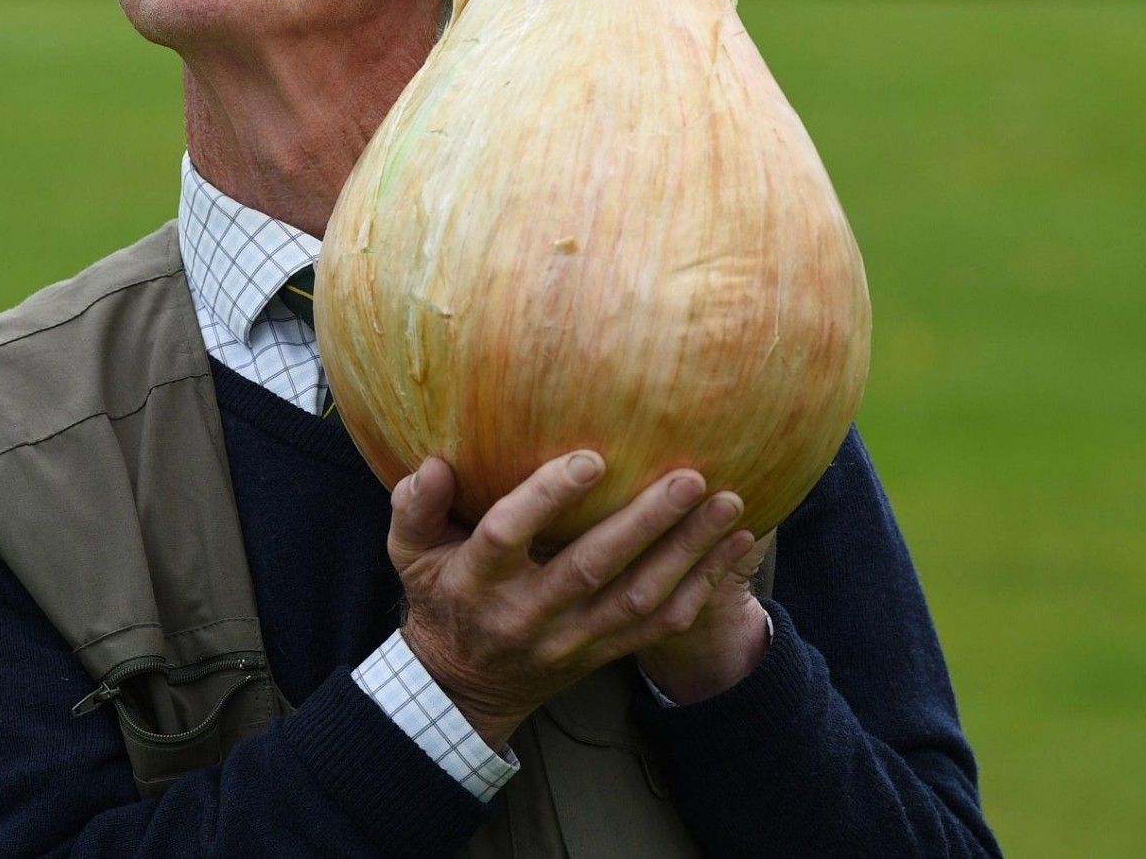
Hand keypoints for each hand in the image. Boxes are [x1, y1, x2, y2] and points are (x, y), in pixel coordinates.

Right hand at [387, 450, 748, 749]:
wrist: (464, 686)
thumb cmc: (441, 597)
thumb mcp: (409, 555)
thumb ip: (413, 508)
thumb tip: (433, 463)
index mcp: (477, 581)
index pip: (507, 536)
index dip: (546, 498)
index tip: (591, 458)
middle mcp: (527, 613)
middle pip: (590, 568)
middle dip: (644, 523)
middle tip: (689, 479)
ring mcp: (570, 638)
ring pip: (637, 599)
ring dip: (688, 553)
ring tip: (727, 505)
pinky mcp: (603, 653)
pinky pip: (660, 626)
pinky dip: (702, 585)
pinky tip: (735, 544)